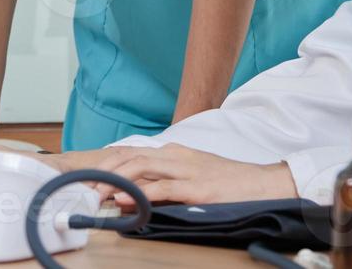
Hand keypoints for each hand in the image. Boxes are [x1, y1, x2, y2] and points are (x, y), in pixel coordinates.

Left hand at [59, 144, 296, 208]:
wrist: (264, 184)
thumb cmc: (229, 183)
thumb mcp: (192, 179)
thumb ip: (162, 186)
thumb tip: (129, 198)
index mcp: (175, 152)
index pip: (133, 153)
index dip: (109, 165)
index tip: (91, 178)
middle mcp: (178, 156)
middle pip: (131, 157)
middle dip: (105, 172)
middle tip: (87, 188)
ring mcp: (188, 170)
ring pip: (141, 168)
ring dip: (116, 181)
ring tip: (99, 194)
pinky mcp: (198, 187)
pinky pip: (163, 188)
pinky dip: (142, 193)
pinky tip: (128, 200)